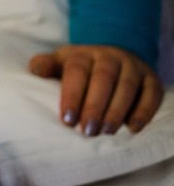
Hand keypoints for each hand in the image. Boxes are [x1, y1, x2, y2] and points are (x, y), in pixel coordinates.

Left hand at [29, 45, 162, 135]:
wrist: (112, 57)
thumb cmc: (79, 67)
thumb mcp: (60, 63)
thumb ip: (45, 65)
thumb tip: (34, 70)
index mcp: (83, 54)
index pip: (77, 71)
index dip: (72, 96)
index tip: (67, 120)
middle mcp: (109, 57)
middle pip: (103, 79)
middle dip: (94, 106)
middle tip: (87, 131)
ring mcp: (132, 66)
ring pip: (127, 86)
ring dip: (117, 111)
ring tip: (106, 132)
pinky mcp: (151, 79)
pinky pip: (151, 94)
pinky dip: (144, 111)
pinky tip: (133, 128)